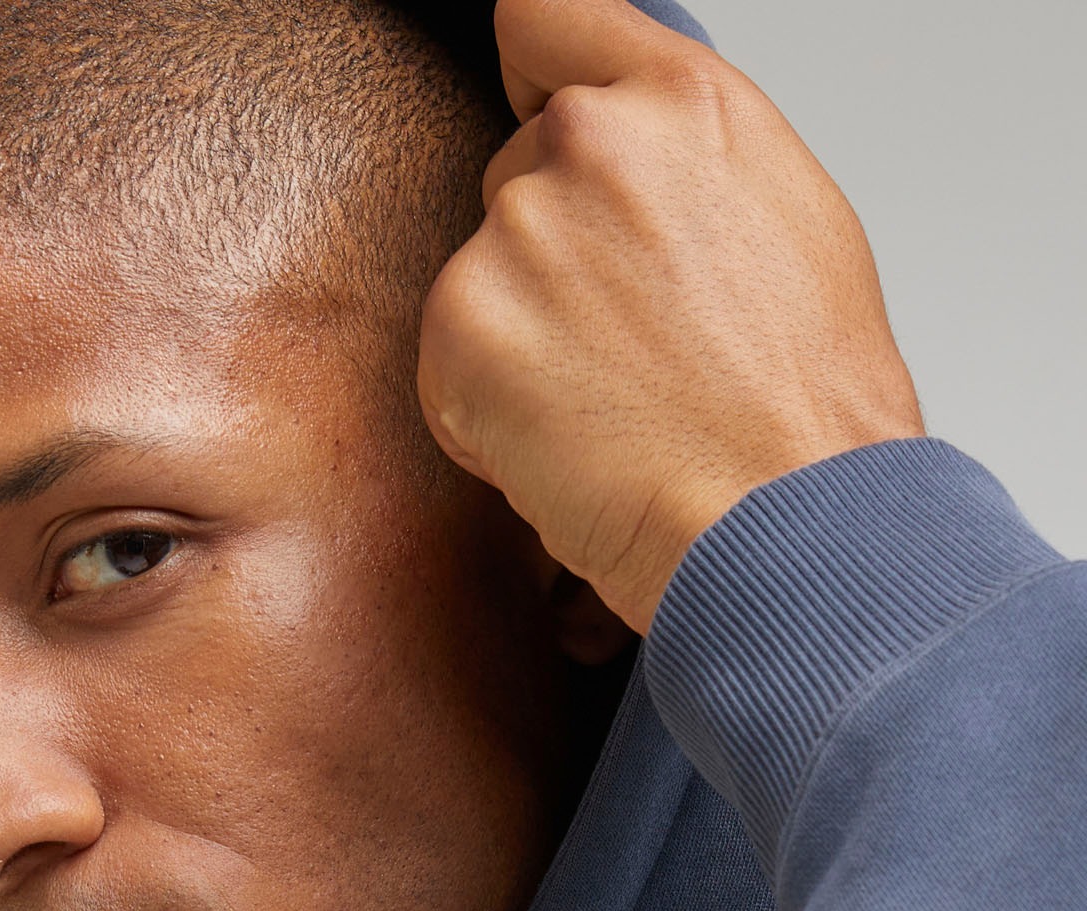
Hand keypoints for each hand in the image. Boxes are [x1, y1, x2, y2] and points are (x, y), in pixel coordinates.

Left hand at [416, 0, 924, 632]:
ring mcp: (520, 229)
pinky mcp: (463, 323)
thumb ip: (688, 162)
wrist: (785, 520)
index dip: (528, 81)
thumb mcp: (787, 222)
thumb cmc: (804, 410)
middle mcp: (593, 140)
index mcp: (684, 99)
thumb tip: (642, 161)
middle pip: (513, 178)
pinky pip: (446, 372)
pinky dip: (486, 424)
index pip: (545, 21)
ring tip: (611, 412)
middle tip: (626, 354)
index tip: (530, 120)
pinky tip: (571, 451)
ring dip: (518, 350)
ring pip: (480, 281)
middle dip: (548, 261)